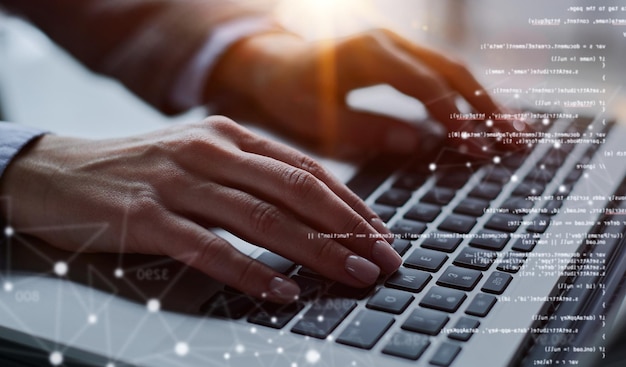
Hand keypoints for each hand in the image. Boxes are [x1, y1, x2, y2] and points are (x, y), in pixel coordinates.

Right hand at [0, 116, 400, 302]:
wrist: (53, 171)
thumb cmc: (137, 169)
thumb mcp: (198, 157)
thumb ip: (248, 175)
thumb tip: (310, 208)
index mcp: (227, 135)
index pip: (305, 170)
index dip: (349, 202)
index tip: (380, 232)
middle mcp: (208, 152)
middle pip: (296, 192)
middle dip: (349, 228)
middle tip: (384, 259)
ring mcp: (177, 183)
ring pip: (262, 219)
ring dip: (316, 251)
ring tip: (354, 276)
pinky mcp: (146, 217)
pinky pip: (210, 249)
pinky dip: (252, 273)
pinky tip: (283, 292)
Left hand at [210, 29, 516, 154]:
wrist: (273, 64)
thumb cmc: (289, 92)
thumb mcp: (320, 119)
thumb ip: (368, 130)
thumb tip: (419, 142)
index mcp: (368, 54)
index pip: (426, 86)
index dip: (455, 118)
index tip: (478, 147)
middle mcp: (388, 41)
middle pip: (450, 70)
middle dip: (486, 105)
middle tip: (516, 138)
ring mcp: (396, 43)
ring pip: (451, 67)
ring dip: (483, 98)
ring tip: (515, 128)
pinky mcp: (398, 54)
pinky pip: (439, 71)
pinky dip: (464, 93)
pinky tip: (483, 114)